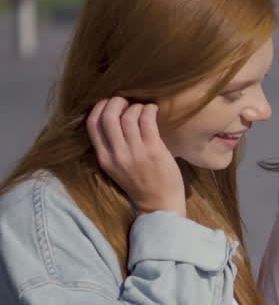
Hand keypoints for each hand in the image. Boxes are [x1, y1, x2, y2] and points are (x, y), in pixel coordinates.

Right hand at [86, 97, 185, 216]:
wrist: (160, 204)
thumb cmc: (140, 184)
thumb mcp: (116, 168)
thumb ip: (112, 147)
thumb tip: (115, 118)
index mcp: (104, 158)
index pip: (92, 125)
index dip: (99, 108)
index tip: (108, 102)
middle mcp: (116, 154)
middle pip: (109, 116)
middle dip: (116, 101)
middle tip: (126, 100)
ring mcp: (135, 152)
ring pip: (129, 116)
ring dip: (136, 106)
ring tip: (142, 107)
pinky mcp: (154, 150)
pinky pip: (147, 120)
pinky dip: (149, 109)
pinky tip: (153, 109)